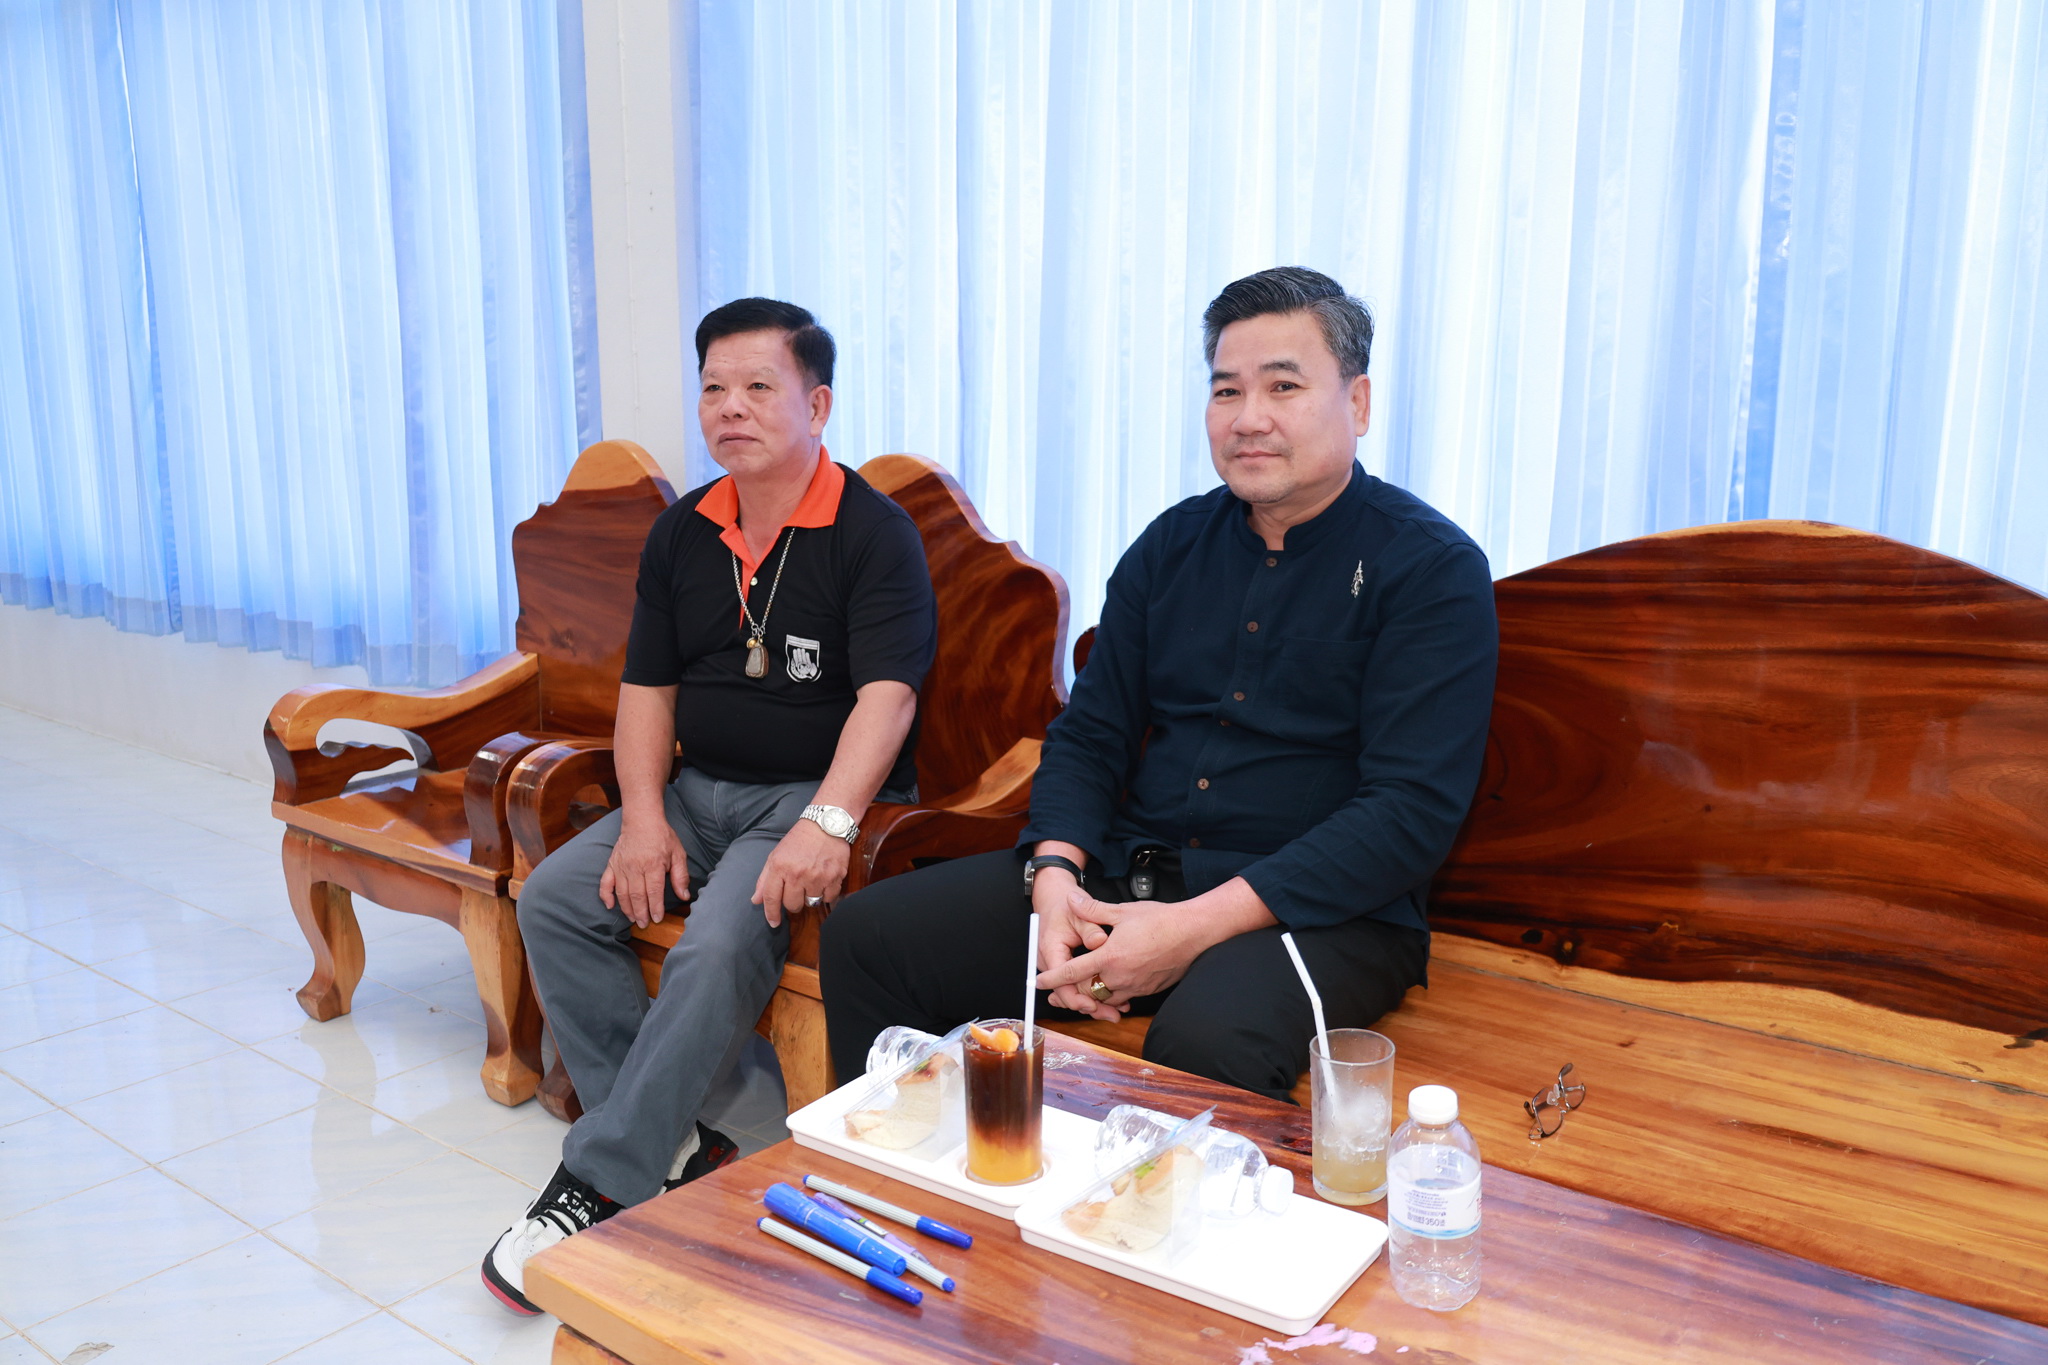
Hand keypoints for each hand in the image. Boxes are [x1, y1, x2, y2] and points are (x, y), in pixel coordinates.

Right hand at [599, 817, 689, 928]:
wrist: (641, 820)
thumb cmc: (662, 837)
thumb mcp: (678, 854)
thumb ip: (681, 876)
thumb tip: (685, 896)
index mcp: (653, 865)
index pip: (654, 892)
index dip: (656, 908)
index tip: (657, 919)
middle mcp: (635, 867)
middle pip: (637, 896)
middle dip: (641, 913)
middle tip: (644, 924)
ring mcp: (621, 866)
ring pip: (622, 893)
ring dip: (627, 908)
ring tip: (633, 919)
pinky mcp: (611, 865)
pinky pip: (605, 883)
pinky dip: (605, 896)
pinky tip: (610, 906)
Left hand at [753, 819, 851, 927]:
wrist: (826, 824)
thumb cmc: (799, 840)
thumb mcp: (776, 856)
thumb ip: (765, 880)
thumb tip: (756, 900)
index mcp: (780, 867)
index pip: (772, 898)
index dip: (771, 914)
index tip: (774, 923)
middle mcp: (798, 874)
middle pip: (792, 905)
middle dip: (793, 902)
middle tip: (797, 890)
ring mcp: (818, 876)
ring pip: (811, 903)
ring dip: (810, 897)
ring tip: (812, 882)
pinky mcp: (835, 876)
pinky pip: (829, 898)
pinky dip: (826, 894)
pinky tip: (824, 881)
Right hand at [1033, 875, 1116, 1016]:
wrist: (1053, 899)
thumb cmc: (1063, 905)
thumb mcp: (1078, 913)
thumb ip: (1090, 928)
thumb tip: (1100, 942)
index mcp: (1050, 950)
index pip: (1060, 982)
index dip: (1076, 997)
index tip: (1093, 1004)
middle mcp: (1050, 962)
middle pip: (1067, 993)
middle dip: (1089, 1006)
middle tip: (1111, 1015)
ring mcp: (1057, 966)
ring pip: (1073, 992)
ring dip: (1092, 1003)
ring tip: (1115, 1012)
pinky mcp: (1065, 967)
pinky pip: (1076, 984)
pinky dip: (1091, 993)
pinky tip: (1111, 1000)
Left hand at [1036, 891, 1205, 1019]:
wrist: (1193, 933)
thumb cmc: (1160, 920)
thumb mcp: (1122, 911)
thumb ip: (1092, 909)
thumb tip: (1072, 900)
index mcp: (1109, 956)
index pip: (1072, 972)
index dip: (1052, 978)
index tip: (1038, 983)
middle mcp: (1120, 976)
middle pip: (1086, 991)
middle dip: (1070, 993)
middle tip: (1057, 994)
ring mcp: (1135, 986)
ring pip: (1104, 998)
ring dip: (1092, 995)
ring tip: (1081, 992)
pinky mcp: (1147, 990)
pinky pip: (1123, 997)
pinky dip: (1112, 995)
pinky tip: (1109, 987)